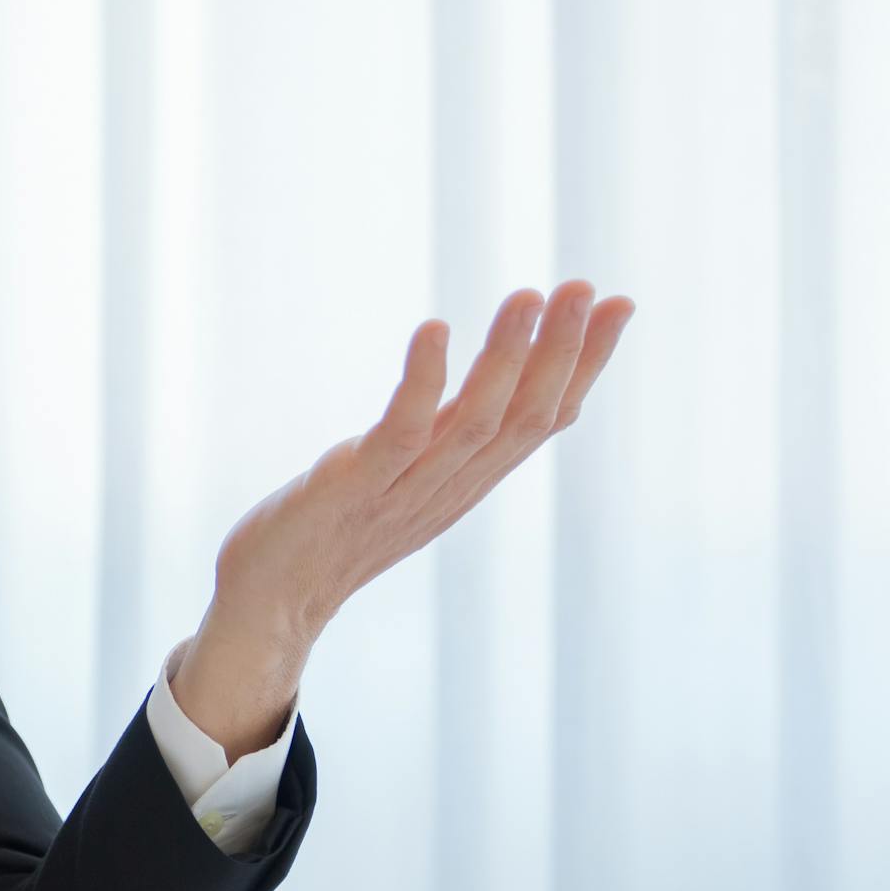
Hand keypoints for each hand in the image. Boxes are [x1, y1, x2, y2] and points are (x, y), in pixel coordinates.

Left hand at [169, 280, 633, 757]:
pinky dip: (423, 383)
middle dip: (562, 351)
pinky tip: (434, 331)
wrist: (268, 604)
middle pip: (524, 419)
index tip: (620, 305)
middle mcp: (448, 490)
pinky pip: (401, 434)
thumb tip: (489, 393)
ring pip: (476, 423)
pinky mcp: (353, 489)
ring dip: (507, 358)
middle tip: (586, 286)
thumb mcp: (406, 483)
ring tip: (530, 295)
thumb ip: (447, 442)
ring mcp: (403, 492)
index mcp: (466, 484)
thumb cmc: (330, 534)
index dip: (585, 366)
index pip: (542, 421)